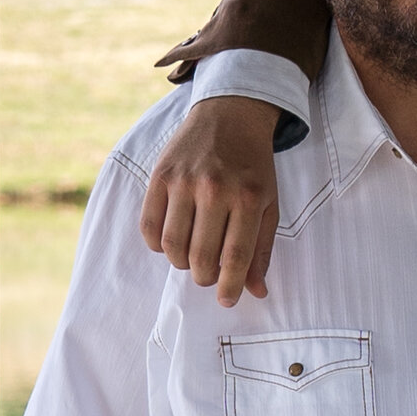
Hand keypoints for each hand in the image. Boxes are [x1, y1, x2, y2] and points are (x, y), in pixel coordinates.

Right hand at [142, 96, 281, 304]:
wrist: (231, 116)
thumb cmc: (253, 166)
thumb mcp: (268, 203)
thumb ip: (260, 249)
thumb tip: (256, 292)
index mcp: (248, 198)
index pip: (234, 257)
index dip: (229, 286)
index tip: (227, 300)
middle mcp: (215, 189)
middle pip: (200, 257)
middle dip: (204, 277)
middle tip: (209, 274)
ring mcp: (184, 181)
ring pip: (172, 246)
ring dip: (181, 263)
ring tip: (192, 256)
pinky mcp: (160, 175)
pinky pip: (148, 226)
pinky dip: (158, 244)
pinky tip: (172, 239)